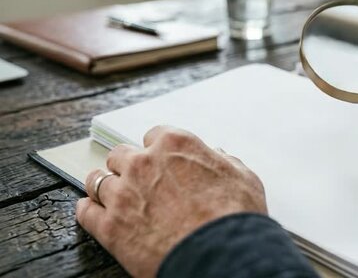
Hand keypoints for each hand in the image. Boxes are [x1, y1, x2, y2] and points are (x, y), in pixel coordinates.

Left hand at [76, 126, 266, 277]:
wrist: (220, 252)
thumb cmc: (235, 215)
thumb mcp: (243, 178)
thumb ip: (225, 162)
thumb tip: (218, 156)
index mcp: (175, 145)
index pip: (153, 135)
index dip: (157, 149)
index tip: (160, 159)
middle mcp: (143, 163)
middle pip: (120, 154)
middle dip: (128, 165)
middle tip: (136, 178)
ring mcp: (122, 194)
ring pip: (96, 179)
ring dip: (104, 185)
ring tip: (111, 194)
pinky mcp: (109, 226)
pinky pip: (84, 212)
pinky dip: (87, 210)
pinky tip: (92, 211)